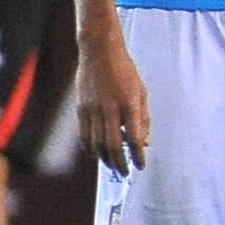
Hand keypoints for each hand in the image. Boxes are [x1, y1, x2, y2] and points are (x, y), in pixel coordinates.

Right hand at [74, 23, 150, 175]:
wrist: (100, 52)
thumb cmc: (125, 73)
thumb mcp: (142, 93)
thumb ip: (143, 118)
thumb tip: (144, 143)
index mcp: (129, 104)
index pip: (134, 137)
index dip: (137, 155)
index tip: (141, 166)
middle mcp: (110, 108)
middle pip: (112, 145)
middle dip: (120, 163)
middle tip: (126, 173)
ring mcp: (92, 109)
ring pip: (96, 142)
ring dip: (105, 158)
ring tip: (113, 165)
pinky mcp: (80, 108)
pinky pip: (84, 134)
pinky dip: (90, 147)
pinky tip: (97, 154)